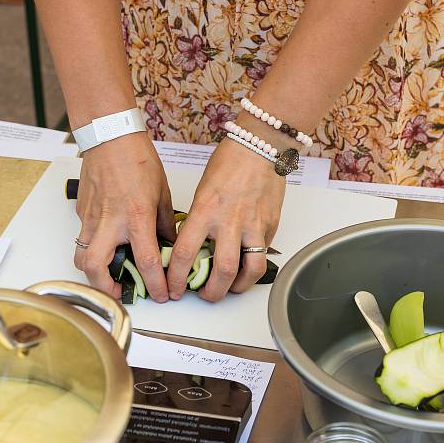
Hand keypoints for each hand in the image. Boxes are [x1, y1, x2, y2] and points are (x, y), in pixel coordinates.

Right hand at [75, 132, 174, 301]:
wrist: (110, 137)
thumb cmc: (137, 160)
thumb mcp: (162, 194)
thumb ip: (166, 224)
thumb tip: (170, 245)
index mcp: (136, 217)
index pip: (147, 262)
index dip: (156, 285)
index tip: (162, 294)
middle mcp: (110, 222)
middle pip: (95, 269)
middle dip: (108, 289)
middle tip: (123, 291)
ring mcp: (91, 218)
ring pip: (81, 256)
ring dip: (95, 272)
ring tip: (111, 274)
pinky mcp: (81, 213)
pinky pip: (84, 237)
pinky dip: (94, 246)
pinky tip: (109, 241)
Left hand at [167, 138, 285, 301]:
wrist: (260, 147)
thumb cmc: (229, 163)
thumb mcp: (202, 192)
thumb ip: (198, 221)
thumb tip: (193, 248)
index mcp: (205, 210)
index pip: (184, 254)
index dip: (176, 278)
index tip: (173, 287)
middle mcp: (229, 221)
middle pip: (221, 272)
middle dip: (210, 293)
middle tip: (204, 296)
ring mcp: (253, 225)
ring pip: (248, 271)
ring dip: (237, 288)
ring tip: (230, 289)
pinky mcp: (270, 226)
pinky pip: (263, 255)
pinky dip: (253, 267)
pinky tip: (246, 267)